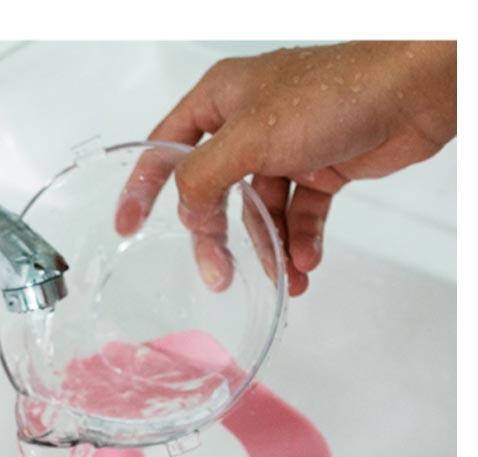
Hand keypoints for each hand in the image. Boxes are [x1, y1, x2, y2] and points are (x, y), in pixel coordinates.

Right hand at [116, 41, 455, 294]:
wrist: (413, 94)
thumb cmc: (331, 95)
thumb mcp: (249, 136)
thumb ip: (204, 178)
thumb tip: (187, 215)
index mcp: (220, 101)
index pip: (166, 148)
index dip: (143, 187)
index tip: (126, 226)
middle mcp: (247, 125)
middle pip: (214, 192)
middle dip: (219, 237)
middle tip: (219, 275)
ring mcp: (284, 149)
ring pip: (260, 212)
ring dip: (271, 249)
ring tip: (286, 278)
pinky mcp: (319, 168)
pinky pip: (298, 215)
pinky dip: (301, 240)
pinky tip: (308, 262)